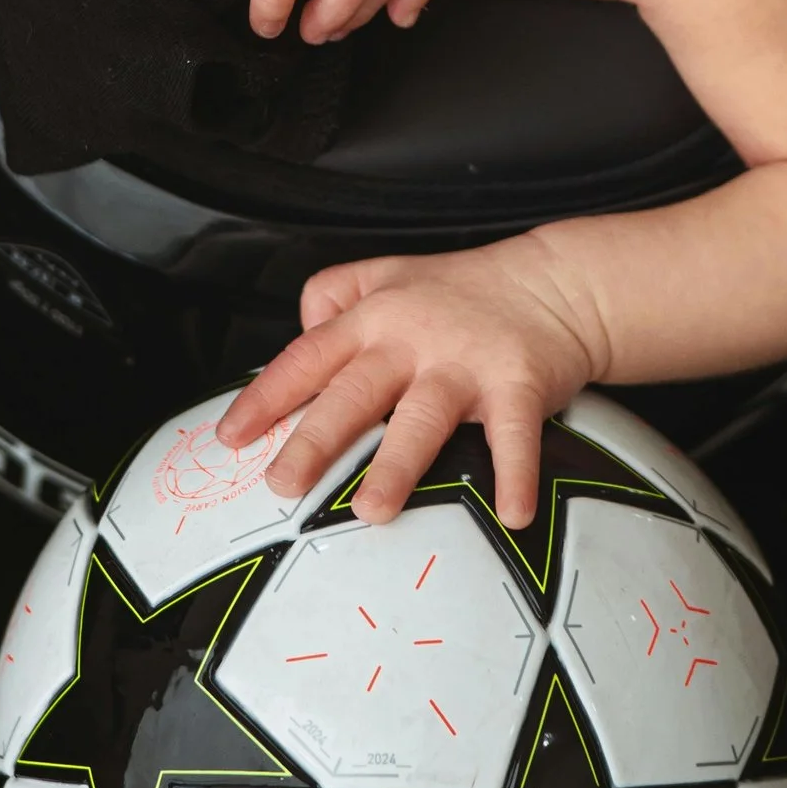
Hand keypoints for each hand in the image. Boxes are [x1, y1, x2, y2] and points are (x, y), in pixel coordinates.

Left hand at [220, 241, 606, 525]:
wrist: (556, 282)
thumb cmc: (465, 290)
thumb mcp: (390, 272)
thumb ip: (337, 296)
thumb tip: (299, 333)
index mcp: (374, 316)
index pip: (308, 357)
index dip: (266, 397)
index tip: (230, 438)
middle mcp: (412, 338)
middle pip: (353, 392)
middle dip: (315, 439)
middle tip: (283, 484)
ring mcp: (465, 361)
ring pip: (422, 416)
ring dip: (397, 466)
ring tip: (372, 512)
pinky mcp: (519, 381)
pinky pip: (514, 435)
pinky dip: (515, 475)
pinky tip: (510, 514)